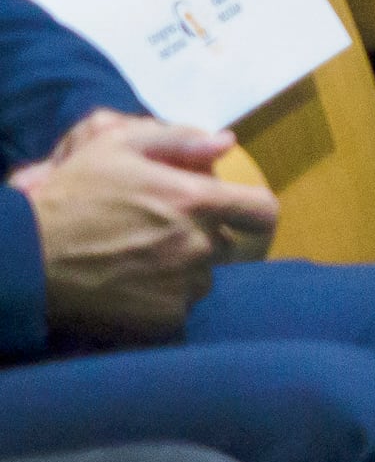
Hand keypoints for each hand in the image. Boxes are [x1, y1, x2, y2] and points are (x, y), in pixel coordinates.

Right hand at [12, 114, 277, 343]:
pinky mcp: (162, 322)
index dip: (253, 213)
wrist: (26, 257)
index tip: (239, 216)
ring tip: (139, 264)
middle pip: (224, 246)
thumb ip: (179, 140)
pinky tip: (129, 291)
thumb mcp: (118, 146)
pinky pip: (177, 311)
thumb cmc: (73, 194)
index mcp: (196, 200)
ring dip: (182, 273)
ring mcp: (181, 287)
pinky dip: (161, 304)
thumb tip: (228, 141)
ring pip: (201, 279)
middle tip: (158, 236)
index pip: (262, 212)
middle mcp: (198, 245)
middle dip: (201, 239)